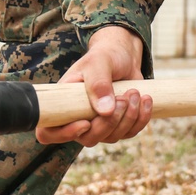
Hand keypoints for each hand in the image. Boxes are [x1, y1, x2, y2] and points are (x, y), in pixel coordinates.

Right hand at [35, 26, 152, 146]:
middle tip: (123, 97)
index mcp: (63, 104)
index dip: (65, 134)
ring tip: (135, 93)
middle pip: (88, 138)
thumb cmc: (105, 56)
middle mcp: (77, 118)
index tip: (86, 122)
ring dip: (128, 117)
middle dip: (110, 122)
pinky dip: (141, 119)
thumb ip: (98, 84)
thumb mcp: (99, 62)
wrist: (123, 56)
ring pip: (111, 137)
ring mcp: (98, 124)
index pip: (49, 132)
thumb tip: (105, 111)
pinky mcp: (118, 125)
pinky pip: (129, 133)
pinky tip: (146, 100)